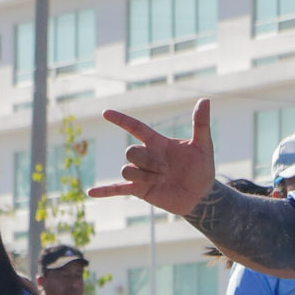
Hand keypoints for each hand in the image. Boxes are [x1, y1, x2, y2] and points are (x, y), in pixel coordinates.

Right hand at [93, 98, 215, 215]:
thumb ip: (200, 123)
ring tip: (161, 181)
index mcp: (157, 143)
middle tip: (166, 169)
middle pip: (131, 151)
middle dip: (146, 161)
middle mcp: (147, 156)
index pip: (135, 127)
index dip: (120, 120)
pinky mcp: (139, 190)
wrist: (200, 194)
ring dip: (143, 176)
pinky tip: (90, 192)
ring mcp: (141, 173)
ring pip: (126, 169)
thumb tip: (204, 100)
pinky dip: (105, 191)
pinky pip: (118, 189)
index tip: (105, 113)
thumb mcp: (203, 145)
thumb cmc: (202, 168)